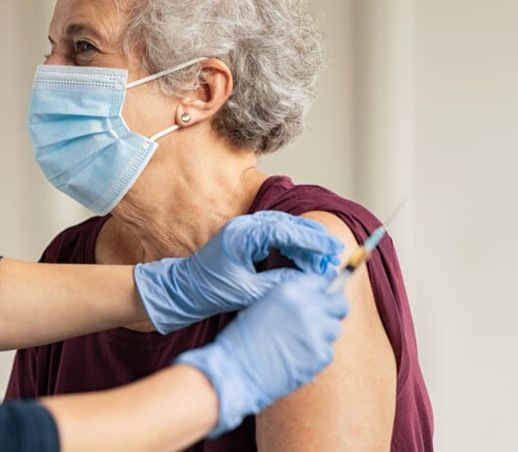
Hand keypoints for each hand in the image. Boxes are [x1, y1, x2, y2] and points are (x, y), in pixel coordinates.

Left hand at [134, 211, 342, 333]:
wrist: (183, 290)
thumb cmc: (209, 291)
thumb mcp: (248, 292)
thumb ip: (278, 283)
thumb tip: (308, 281)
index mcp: (242, 235)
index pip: (286, 230)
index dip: (312, 240)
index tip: (332, 249)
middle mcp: (244, 226)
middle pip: (288, 225)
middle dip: (313, 240)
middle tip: (334, 254)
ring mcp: (245, 229)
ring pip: (284, 229)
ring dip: (305, 243)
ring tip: (324, 259)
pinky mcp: (246, 238)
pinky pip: (276, 236)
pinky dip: (293, 246)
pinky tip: (305, 260)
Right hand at [175, 274, 348, 436]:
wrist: (235, 370)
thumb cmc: (243, 339)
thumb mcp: (264, 305)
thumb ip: (292, 299)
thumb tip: (316, 299)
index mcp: (291, 290)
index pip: (323, 282)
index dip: (323, 292)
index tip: (322, 301)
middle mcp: (307, 306)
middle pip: (339, 304)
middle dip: (334, 311)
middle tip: (323, 321)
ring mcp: (316, 331)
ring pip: (334, 329)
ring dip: (323, 335)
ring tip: (299, 344)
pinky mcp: (320, 355)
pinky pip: (327, 352)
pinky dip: (316, 356)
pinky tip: (297, 359)